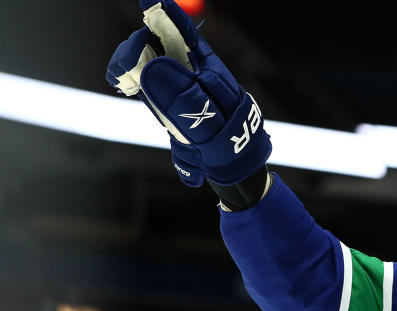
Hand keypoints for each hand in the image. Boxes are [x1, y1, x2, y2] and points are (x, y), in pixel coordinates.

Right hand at [106, 0, 270, 186]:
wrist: (229, 165)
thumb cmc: (228, 139)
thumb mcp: (209, 121)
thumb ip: (182, 97)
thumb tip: (150, 67)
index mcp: (204, 64)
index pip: (182, 30)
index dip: (163, 12)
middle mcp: (187, 67)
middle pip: (154, 41)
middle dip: (134, 48)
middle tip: (123, 71)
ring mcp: (173, 80)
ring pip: (143, 58)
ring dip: (128, 64)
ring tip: (123, 82)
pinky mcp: (163, 96)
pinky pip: (140, 79)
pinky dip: (128, 79)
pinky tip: (124, 86)